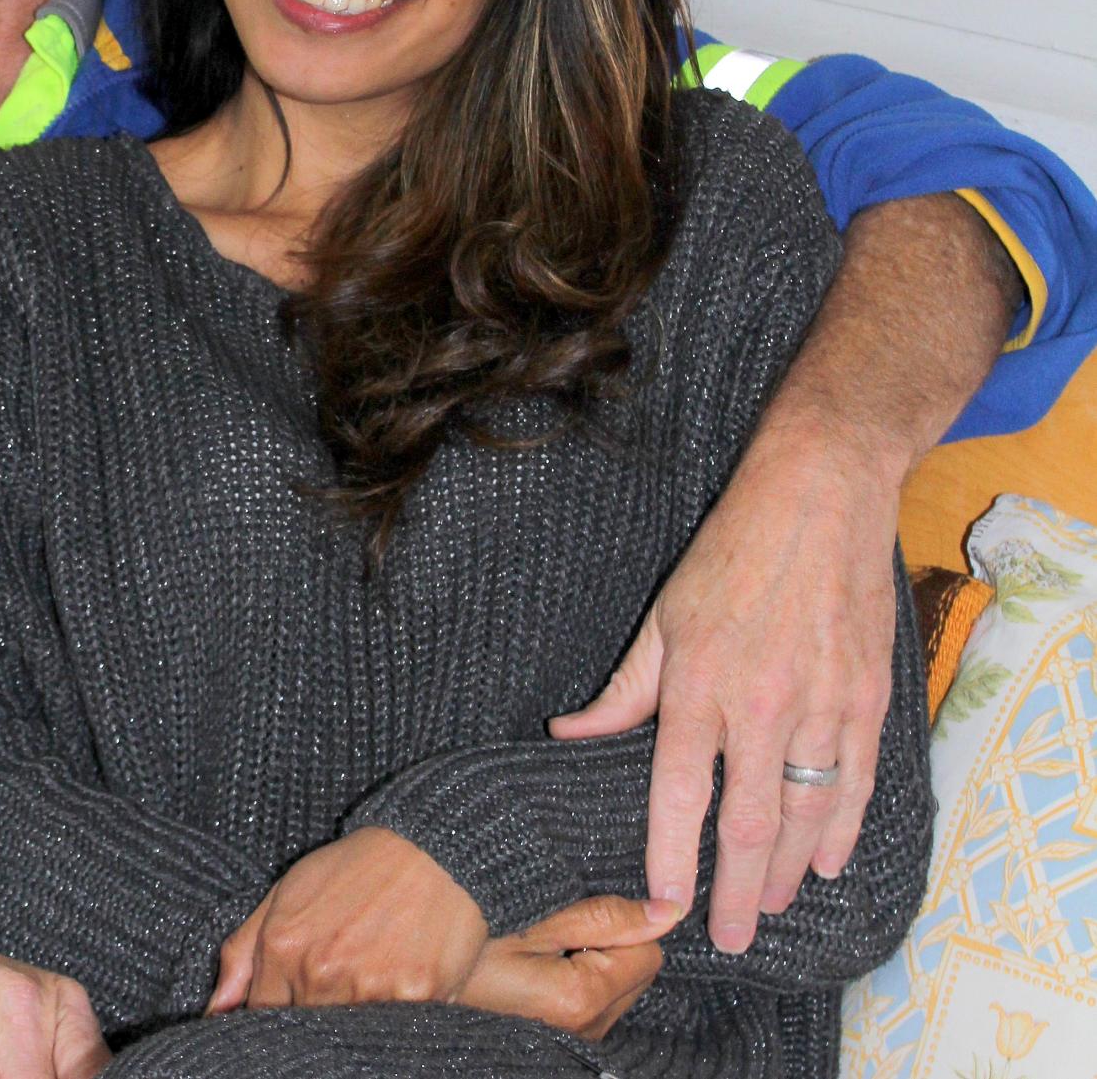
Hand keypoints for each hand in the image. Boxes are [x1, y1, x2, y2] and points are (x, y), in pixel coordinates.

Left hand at [206, 827, 489, 1011]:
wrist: (430, 845)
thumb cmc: (356, 868)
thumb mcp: (288, 891)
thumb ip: (244, 951)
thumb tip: (214, 1011)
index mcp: (283, 945)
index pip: (261, 1016)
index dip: (273, 1017)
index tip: (291, 1005)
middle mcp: (320, 970)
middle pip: (301, 1030)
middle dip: (311, 1015)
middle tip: (335, 983)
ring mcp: (366, 986)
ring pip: (344, 1035)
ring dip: (351, 1019)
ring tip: (366, 978)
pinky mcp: (414, 996)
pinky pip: (391, 1030)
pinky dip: (391, 1017)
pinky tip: (395, 986)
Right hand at [461, 894, 676, 1039]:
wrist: (435, 964)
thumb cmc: (478, 934)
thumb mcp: (537, 912)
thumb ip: (606, 915)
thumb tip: (668, 911)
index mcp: (582, 996)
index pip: (648, 952)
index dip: (620, 922)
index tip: (576, 913)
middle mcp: (587, 1028)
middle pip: (639, 969)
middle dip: (612, 941)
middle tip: (558, 928)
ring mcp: (578, 1035)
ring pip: (622, 981)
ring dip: (598, 955)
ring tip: (549, 943)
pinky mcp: (569, 1032)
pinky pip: (602, 994)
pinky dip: (586, 971)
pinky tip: (549, 961)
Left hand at [548, 423, 898, 953]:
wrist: (819, 499)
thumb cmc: (730, 552)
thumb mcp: (663, 615)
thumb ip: (624, 690)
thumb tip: (570, 733)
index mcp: (699, 685)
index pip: (677, 792)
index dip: (669, 856)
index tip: (663, 907)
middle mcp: (761, 707)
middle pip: (747, 824)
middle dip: (735, 891)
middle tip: (726, 937)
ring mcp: (822, 707)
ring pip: (806, 816)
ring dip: (787, 871)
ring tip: (769, 906)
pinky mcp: (867, 699)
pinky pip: (856, 784)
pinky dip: (843, 830)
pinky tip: (827, 861)